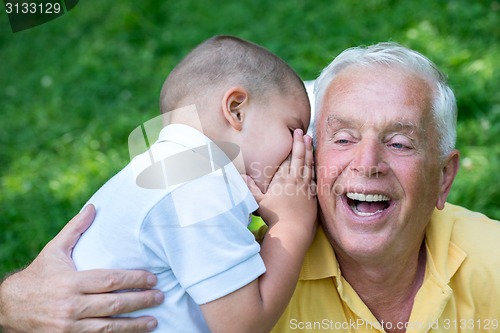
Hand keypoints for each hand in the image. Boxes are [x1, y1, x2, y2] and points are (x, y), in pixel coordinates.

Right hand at [0, 205, 163, 332]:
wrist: (9, 307)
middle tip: (160, 297)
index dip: (134, 280)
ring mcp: (69, 326)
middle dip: (141, 301)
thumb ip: (75, 229)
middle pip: (114, 304)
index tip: (152, 278)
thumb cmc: (38, 276)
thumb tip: (93, 207)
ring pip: (109, 327)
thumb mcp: (54, 251)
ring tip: (154, 320)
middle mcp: (71, 305)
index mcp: (71, 282)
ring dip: (134, 325)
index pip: (110, 280)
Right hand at [245, 129, 316, 228]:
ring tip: (310, 141)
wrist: (293, 229)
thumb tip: (240, 175)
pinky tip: (314, 164)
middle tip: (303, 132)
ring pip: (308, 164)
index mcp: (282, 179)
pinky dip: (314, 167)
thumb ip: (250, 187)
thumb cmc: (274, 216)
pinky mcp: (312, 195)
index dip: (291, 144)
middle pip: (299, 157)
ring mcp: (305, 186)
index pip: (287, 157)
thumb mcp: (258, 201)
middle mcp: (295, 179)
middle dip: (301, 143)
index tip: (294, 134)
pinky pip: (314, 177)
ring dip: (309, 151)